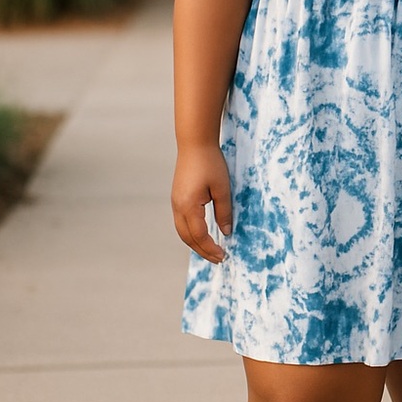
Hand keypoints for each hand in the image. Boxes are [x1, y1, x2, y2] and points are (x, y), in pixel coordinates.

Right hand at [171, 144, 232, 262]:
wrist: (194, 143)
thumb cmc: (210, 162)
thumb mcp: (222, 188)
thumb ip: (224, 211)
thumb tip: (226, 232)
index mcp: (189, 206)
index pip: (200, 236)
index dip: (211, 249)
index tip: (223, 256)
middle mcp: (178, 207)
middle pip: (188, 238)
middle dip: (202, 251)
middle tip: (218, 258)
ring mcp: (175, 202)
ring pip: (182, 231)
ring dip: (195, 243)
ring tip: (210, 250)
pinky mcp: (177, 197)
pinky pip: (181, 222)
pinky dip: (191, 233)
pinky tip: (201, 234)